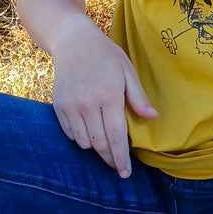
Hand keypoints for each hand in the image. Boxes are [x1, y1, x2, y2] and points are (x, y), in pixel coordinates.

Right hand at [49, 17, 156, 178]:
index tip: (126, 173)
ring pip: (84, 142)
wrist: (72, 40)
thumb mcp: (127, 71)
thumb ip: (138, 97)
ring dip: (96, 148)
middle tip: (118, 166)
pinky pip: (70, 134)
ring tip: (105, 146)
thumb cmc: (105, 54)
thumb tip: (153, 118)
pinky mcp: (59, 106)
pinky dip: (80, 139)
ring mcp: (71, 106)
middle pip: (100, 143)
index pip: (116, 136)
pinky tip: (89, 134)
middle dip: (110, 159)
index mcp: (109, 96)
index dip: (121, 158)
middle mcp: (88, 104)